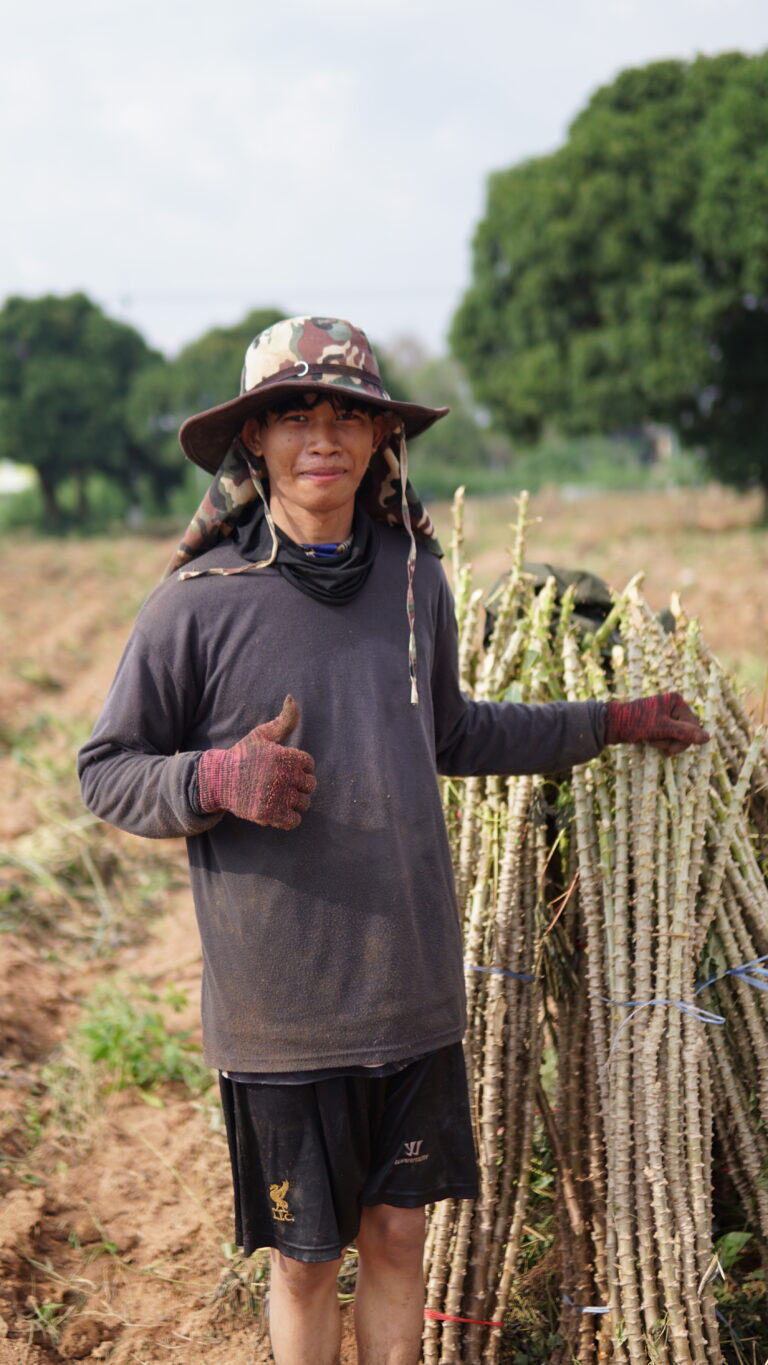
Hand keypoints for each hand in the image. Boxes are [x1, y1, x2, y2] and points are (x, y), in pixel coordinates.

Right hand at [197, 695, 316, 828]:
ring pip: (304, 803)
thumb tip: (292, 697)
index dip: (298, 766)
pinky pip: (294, 821)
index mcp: (284, 756)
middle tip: (282, 784)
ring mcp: (276, 796)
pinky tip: (277, 810)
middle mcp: (282, 776)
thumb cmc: (243, 755)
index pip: (309, 764)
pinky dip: (288, 818)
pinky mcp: (268, 814)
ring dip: (294, 802)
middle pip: (310, 785)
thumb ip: (284, 720)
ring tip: (278, 796)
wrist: (218, 780)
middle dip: (299, 785)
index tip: (283, 767)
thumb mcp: (262, 735)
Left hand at [604, 692, 709, 755]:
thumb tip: (708, 738)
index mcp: (676, 701)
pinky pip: (669, 736)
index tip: (668, 750)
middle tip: (655, 744)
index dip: (683, 741)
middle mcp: (673, 705)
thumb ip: (685, 733)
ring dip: (665, 743)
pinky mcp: (659, 722)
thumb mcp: (662, 729)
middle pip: (687, 731)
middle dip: (672, 742)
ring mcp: (666, 714)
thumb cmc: (636, 723)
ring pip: (678, 736)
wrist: (611, 724)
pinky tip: (649, 742)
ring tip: (650, 742)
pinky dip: (661, 742)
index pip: (693, 726)